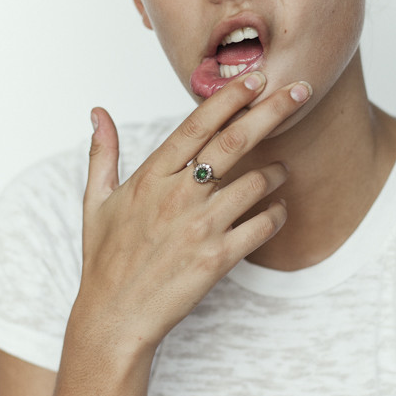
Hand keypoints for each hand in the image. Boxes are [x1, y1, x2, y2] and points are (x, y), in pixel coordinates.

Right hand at [76, 72, 310, 353]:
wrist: (114, 318)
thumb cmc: (105, 261)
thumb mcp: (95, 202)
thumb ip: (102, 153)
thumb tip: (97, 113)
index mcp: (151, 177)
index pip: (198, 124)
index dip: (230, 96)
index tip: (255, 77)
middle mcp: (179, 195)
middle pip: (236, 140)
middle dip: (273, 109)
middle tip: (300, 90)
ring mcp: (201, 226)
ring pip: (258, 182)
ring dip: (278, 171)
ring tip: (282, 170)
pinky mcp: (219, 257)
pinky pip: (263, 225)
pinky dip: (277, 214)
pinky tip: (277, 211)